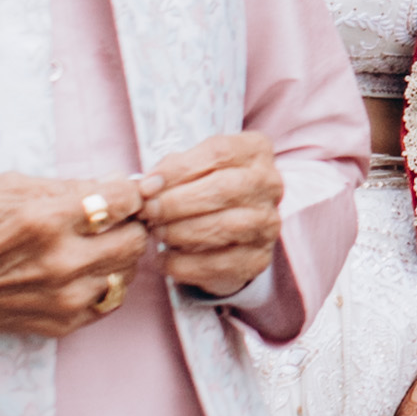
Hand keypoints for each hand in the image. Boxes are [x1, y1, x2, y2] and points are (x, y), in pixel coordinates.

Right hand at [0, 171, 161, 341]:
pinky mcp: (61, 323)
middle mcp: (61, 262)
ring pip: (127, 272)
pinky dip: (105, 282)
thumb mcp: (11, 187)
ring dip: (119, 254)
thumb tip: (116, 184)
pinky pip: (110, 300)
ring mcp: (63, 298)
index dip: (129, 193)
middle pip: (135, 240)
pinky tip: (84, 270)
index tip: (123, 193)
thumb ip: (68, 186)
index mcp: (47, 219)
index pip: (124, 201)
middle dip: (131, 224)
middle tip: (115, 219)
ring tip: (95, 245)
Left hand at [140, 133, 283, 309]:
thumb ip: (169, 171)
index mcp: (254, 151)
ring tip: (157, 232)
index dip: (178, 170)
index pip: (218, 153)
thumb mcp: (189, 167)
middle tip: (148, 212)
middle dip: (177, 202)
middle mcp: (269, 185)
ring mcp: (268, 223)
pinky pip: (219, 263)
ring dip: (180, 231)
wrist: (227, 229)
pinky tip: (165, 259)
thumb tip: (147, 187)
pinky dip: (185, 263)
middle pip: (223, 189)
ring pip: (224, 227)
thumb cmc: (203, 187)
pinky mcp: (258, 258)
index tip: (147, 186)